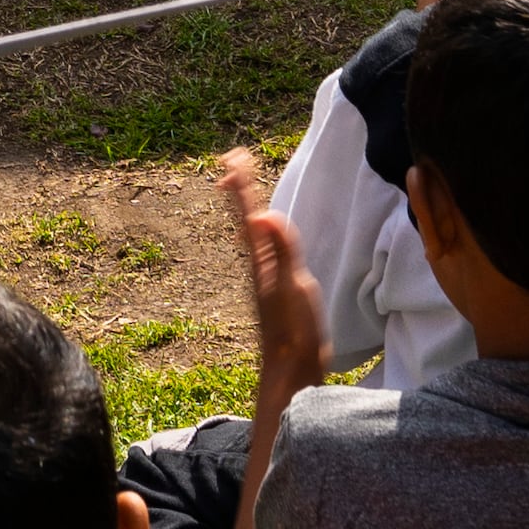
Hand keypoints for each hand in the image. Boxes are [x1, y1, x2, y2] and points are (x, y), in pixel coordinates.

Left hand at [215, 150, 329, 404]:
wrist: (291, 372)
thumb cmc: (296, 331)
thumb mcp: (294, 288)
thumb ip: (283, 251)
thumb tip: (263, 213)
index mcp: (262, 261)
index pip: (249, 214)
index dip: (242, 185)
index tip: (233, 157)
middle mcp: (260, 266)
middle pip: (246, 218)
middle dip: (240, 187)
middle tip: (232, 158)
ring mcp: (266, 277)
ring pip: (252, 231)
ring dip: (246, 204)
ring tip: (239, 185)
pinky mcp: (276, 289)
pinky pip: (263, 247)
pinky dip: (258, 229)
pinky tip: (259, 234)